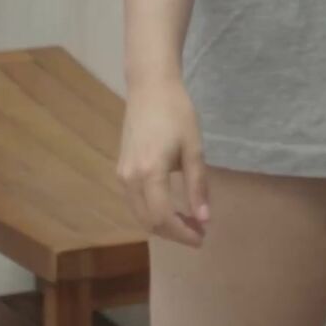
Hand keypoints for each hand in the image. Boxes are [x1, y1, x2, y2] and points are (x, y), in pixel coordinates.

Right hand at [116, 75, 211, 246]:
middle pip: (148, 222)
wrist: (150, 88)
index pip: (163, 218)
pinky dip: (152, 212)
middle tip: (199, 232)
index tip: (203, 238)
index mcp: (149, 173)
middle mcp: (130, 179)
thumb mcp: (194, 149)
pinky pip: (134, 202)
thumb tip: (205, 219)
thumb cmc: (177, 113)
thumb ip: (198, 186)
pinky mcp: (121, 169)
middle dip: (174, 233)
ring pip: (139, 214)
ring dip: (163, 224)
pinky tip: (171, 207)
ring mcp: (122, 175)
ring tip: (189, 222)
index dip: (183, 233)